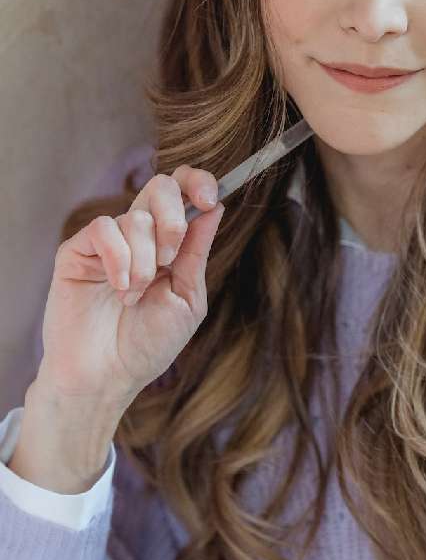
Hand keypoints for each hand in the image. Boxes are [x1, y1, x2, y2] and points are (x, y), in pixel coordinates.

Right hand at [38, 165, 224, 407]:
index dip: (198, 183)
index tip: (210, 200)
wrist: (108, 376)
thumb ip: (197, 252)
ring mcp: (106, 243)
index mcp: (168, 243)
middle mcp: (137, 236)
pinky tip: (119, 288)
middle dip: (173, 221)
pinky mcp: (77, 251)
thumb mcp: (187, 298)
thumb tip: (214, 207)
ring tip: (135, 296)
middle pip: (160, 187)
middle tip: (169, 260)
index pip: (182, 191)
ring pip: (134, 217)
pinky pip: (104, 229)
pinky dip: (119, 259)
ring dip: (145, 262)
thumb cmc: (147, 344)